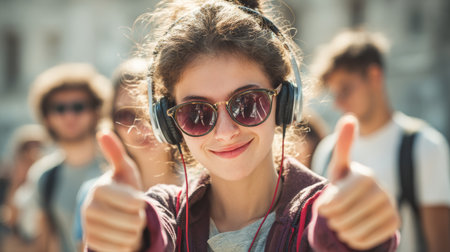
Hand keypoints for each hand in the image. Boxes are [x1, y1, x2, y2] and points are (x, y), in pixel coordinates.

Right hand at [82, 130, 145, 251]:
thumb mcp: (124, 170)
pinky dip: (126, 245)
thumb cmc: (123, 189)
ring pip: (128, 238)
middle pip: (133, 222)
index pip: (135, 203)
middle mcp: (88, 208)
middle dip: (139, 219)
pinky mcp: (91, 244)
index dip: (142, 203)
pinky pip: (120, 249)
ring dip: (134, 232)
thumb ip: (116, 153)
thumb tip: (102, 132)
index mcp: (99, 189)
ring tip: (126, 223)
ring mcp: (88, 228)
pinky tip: (120, 236)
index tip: (137, 199)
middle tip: (132, 213)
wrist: (113, 215)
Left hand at [315, 115, 399, 249]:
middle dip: (332, 219)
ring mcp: (391, 208)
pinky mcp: (394, 225)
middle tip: (332, 215)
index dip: (327, 206)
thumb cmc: (345, 185)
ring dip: (340, 230)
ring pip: (353, 231)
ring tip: (340, 222)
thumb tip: (349, 116)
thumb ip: (343, 145)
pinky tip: (352, 231)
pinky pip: (364, 241)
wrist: (361, 206)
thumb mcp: (339, 167)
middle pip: (344, 216)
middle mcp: (383, 190)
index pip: (339, 198)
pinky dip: (352, 240)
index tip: (321, 208)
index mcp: (366, 175)